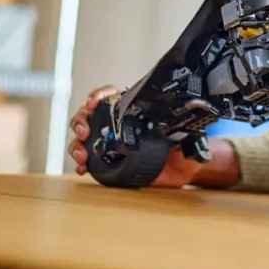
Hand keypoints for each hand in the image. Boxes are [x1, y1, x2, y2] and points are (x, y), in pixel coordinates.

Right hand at [67, 85, 238, 188]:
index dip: (98, 95)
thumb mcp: (185, 136)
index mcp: (132, 112)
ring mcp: (109, 144)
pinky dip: (81, 164)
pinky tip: (81, 169)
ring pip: (82, 138)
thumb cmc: (182, 150)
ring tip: (81, 155)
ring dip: (76, 144)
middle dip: (81, 120)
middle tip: (85, 131)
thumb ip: (185, 129)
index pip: (109, 96)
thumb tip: (191, 124)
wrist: (181, 174)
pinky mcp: (108, 163)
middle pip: (88, 115)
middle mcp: (117, 125)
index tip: (94, 102)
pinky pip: (88, 161)